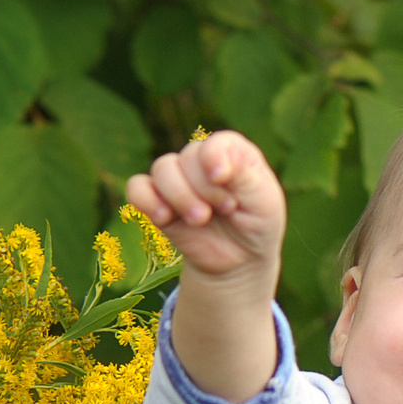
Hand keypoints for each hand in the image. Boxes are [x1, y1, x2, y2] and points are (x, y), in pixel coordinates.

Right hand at [127, 131, 285, 288]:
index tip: (222, 180)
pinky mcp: (157, 201)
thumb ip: (245, 173)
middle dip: (205, 189)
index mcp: (231, 152)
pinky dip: (146, 201)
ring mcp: (177, 180)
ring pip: (162, 169)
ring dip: (180, 197)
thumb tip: (212, 165)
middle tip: (226, 210)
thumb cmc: (257, 224)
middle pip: (187, 158)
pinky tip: (165, 218)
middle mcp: (201, 161)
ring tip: (200, 220)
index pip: (214, 143)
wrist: (239, 260)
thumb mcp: (265, 200)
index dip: (214, 159)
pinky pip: (137, 188)